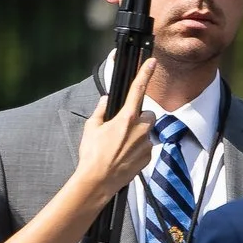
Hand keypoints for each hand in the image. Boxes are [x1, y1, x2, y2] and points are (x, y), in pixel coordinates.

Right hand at [73, 56, 157, 201]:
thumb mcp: (91, 128)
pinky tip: (125, 156)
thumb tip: (105, 100)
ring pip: (147, 132)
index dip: (145, 74)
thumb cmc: (92, 154)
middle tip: (124, 127)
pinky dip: (139, 149)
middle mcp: (140, 129)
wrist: (98, 181)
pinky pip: (147, 147)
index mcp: (126, 118)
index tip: (152, 62)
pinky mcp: (148, 157)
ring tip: (121, 146)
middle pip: (148, 115)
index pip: (138, 90)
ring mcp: (146, 144)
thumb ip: (101, 111)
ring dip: (138, 135)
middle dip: (140, 118)